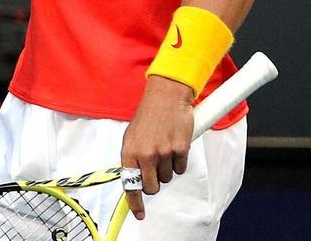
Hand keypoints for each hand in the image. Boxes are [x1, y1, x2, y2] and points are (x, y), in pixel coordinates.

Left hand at [120, 75, 194, 219]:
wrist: (165, 97)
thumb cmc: (148, 117)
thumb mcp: (132, 136)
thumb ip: (133, 158)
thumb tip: (135, 178)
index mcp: (129, 151)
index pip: (130, 184)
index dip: (135, 202)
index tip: (139, 213)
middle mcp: (145, 154)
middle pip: (152, 187)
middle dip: (154, 182)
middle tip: (155, 168)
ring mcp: (164, 152)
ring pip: (168, 178)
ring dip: (167, 168)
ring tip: (164, 148)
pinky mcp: (181, 149)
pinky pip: (180, 168)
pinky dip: (179, 161)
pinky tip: (174, 145)